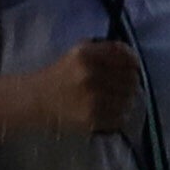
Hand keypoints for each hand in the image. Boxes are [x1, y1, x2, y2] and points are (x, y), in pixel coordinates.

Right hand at [31, 39, 145, 137]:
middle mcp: (89, 74)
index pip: (126, 56)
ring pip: (128, 99)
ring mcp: (91, 98)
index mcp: (86, 54)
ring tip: (113, 101)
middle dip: (129, 84)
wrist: (34, 100)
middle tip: (120, 88)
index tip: (132, 69)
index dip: (133, 63)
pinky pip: (120, 117)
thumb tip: (135, 62)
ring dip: (125, 101)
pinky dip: (118, 116)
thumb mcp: (79, 53)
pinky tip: (108, 112)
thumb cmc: (60, 75)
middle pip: (130, 79)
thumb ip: (107, 51)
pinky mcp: (91, 118)